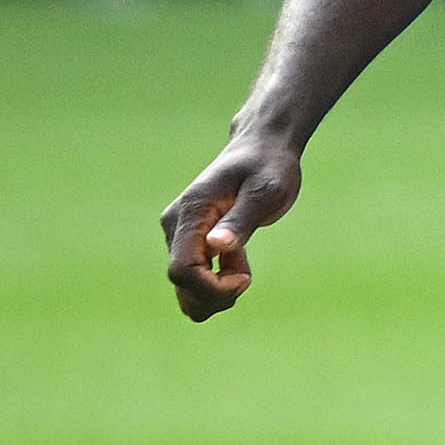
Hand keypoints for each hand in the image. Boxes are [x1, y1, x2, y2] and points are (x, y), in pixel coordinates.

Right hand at [162, 129, 302, 319]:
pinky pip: (194, 280)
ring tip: (242, 266)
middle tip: (247, 276)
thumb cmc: (268, 167)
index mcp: (192, 212)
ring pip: (185, 289)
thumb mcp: (266, 191)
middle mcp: (176, 225)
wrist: (261, 149)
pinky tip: (237, 261)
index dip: (213, 288)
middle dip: (217, 295)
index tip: (246, 278)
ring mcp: (179, 234)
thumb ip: (240, 219)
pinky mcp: (188, 241)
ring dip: (217, 292)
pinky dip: (217, 284)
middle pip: (182, 285)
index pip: (182, 270)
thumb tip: (216, 246)